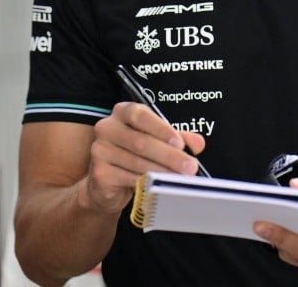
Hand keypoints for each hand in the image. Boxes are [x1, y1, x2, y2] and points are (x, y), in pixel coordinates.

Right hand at [84, 102, 204, 213]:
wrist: (108, 181)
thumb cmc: (137, 153)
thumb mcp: (160, 139)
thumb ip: (180, 138)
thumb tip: (198, 143)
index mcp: (123, 112)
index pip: (141, 116)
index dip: (162, 130)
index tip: (180, 144)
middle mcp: (108, 128)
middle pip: (141, 142)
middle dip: (170, 156)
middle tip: (190, 167)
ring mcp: (100, 151)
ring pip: (137, 162)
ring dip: (163, 171)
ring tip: (181, 177)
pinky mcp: (99, 173)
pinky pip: (129, 178)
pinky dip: (148, 182)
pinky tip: (161, 185)